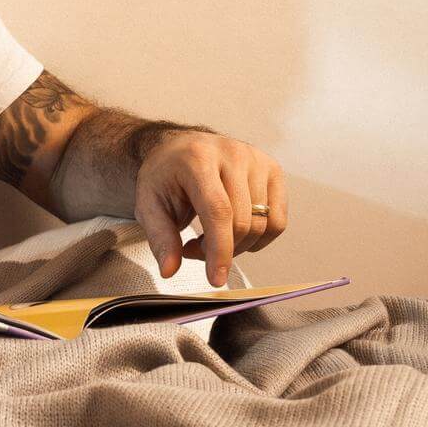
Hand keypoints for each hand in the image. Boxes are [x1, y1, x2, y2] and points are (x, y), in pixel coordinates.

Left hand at [134, 131, 286, 283]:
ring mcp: (256, 160)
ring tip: (212, 236)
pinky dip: (260, 237)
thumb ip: (159, 237)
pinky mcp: (272, 169)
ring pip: (263, 224)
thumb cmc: (165, 175)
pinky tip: (236, 231)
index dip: (220, 249)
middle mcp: (232, 154)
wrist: (179, 148)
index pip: (218, 211)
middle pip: (243, 221)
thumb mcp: (149, 204)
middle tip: (195, 249)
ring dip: (239, 245)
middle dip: (222, 250)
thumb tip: (169, 270)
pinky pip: (278, 220)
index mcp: (198, 159)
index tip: (216, 278)